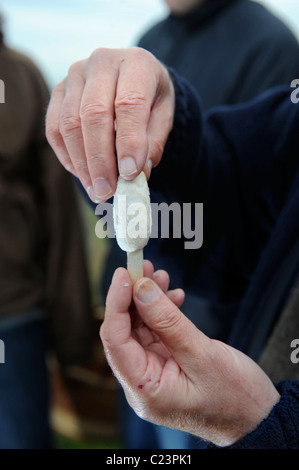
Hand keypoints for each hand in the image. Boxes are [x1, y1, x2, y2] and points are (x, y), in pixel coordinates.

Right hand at [46, 47, 174, 202]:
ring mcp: (75, 75)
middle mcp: (102, 62)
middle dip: (100, 159)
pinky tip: (83, 175)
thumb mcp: (164, 116)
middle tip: (107, 191)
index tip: (129, 174)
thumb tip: (136, 173)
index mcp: (136, 63)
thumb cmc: (151, 98)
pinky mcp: (58, 91)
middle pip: (93, 114)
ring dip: (82, 163)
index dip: (129, 142)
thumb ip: (153, 142)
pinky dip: (67, 157)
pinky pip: (54, 129)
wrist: (132, 77)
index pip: (129, 103)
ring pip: (70, 124)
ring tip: (97, 190)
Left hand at [100, 262, 279, 446]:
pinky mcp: (167, 364)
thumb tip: (141, 289)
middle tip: (145, 268)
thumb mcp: (203, 356)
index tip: (125, 274)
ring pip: (140, 329)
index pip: (115, 341)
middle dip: (132, 297)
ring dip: (147, 300)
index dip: (116, 303)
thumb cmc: (236, 398)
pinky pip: (157, 332)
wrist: (258, 418)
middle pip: (125, 332)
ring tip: (161, 277)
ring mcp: (155, 373)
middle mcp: (143, 382)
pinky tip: (174, 297)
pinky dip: (162, 312)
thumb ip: (169, 322)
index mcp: (145, 390)